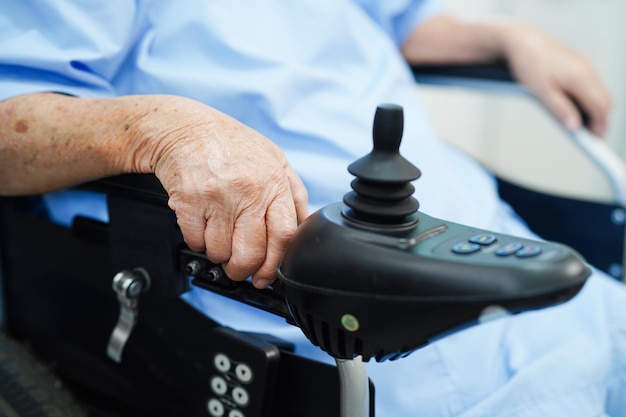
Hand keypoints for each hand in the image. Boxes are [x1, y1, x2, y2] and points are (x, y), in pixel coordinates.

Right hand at [128, 96, 307, 287]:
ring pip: (221, 252)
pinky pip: (195, 242)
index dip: (274, 264)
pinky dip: (198, 243)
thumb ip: (292, 194)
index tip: (266, 276)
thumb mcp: (274, 160)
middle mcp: (247, 191)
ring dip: (219, 255)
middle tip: (239, 269)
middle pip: (251, 253)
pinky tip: (202, 227)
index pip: (283, 236)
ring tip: (219, 238)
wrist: (184, 128)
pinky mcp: (188, 201)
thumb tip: (302, 227)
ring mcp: (217, 197)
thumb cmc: (231, 145)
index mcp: (273, 183)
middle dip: (244, 270)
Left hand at [503, 23, 611, 136]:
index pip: (600, 105)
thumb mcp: (541, 92)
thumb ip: (560, 110)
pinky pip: (590, 83)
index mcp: (580, 77)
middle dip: (600, 117)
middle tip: (592, 136)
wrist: (523, 41)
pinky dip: (588, 97)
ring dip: (594, 107)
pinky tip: (576, 106)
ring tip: (584, 124)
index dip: (600, 124)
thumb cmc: (529, 65)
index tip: (597, 139)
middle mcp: (587, 69)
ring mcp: (584, 65)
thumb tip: (575, 127)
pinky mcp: (579, 63)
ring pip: (598, 91)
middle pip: (604, 99)